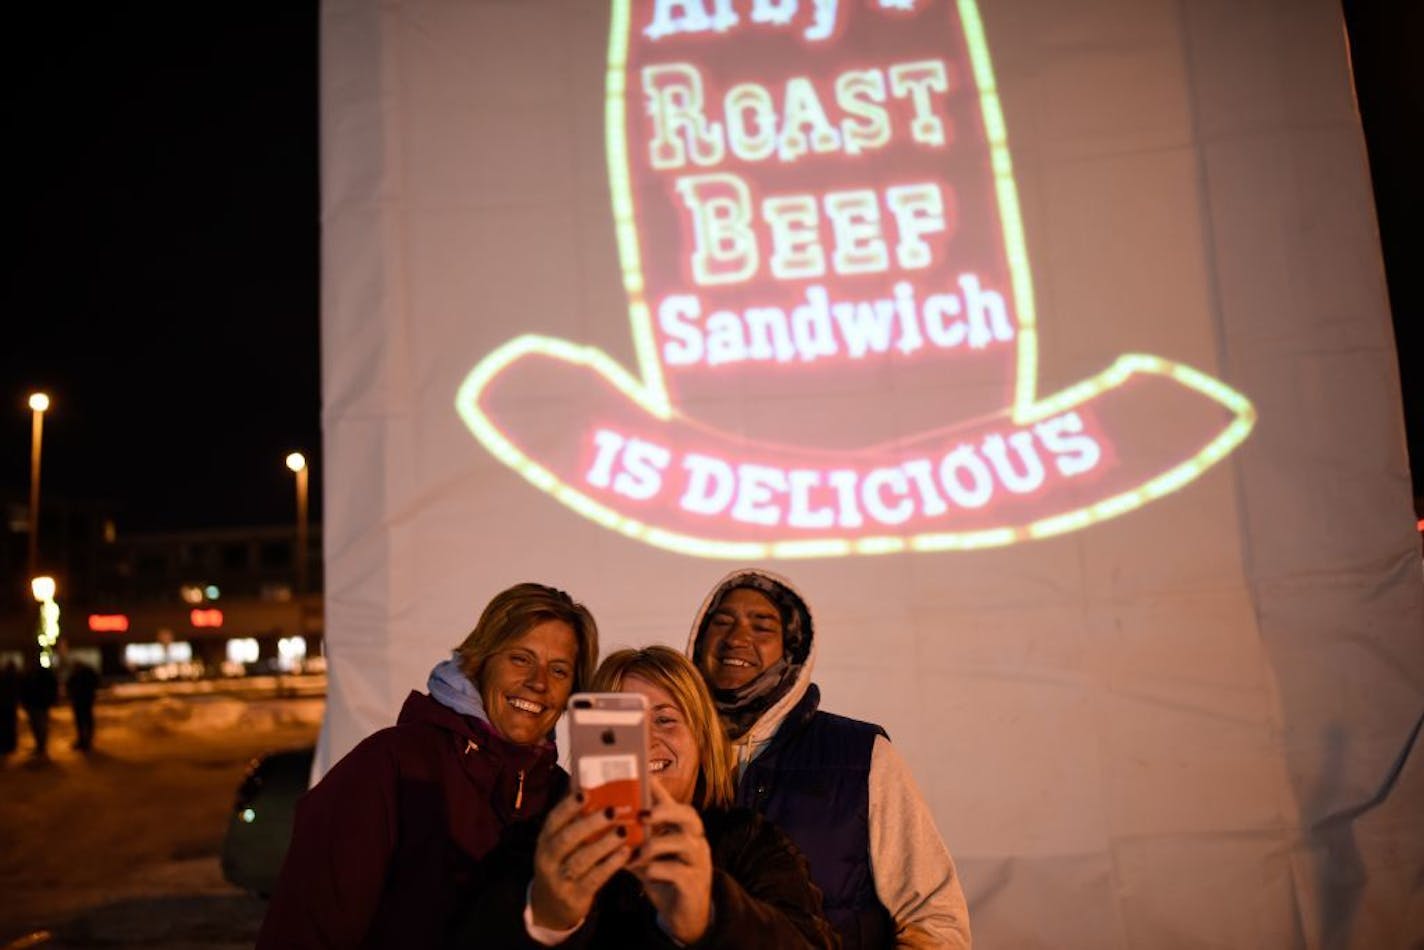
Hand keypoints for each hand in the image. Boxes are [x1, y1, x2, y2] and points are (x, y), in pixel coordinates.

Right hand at [529, 791, 632, 930]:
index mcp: (544, 840)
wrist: (551, 906)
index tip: (586, 792)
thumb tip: (590, 784)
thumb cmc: (563, 862)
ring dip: (604, 844)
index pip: (553, 820)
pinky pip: (595, 878)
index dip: (568, 806)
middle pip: (567, 838)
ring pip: (582, 859)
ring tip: (624, 830)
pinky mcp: (576, 896)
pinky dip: (611, 864)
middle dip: (591, 823)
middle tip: (613, 810)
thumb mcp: (559, 843)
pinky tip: (626, 852)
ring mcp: (560, 880)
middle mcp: (548, 859)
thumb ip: (573, 821)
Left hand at [626, 778, 712, 944]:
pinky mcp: (694, 884)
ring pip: (684, 842)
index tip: (642, 775)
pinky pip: (678, 871)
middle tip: (642, 815)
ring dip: (655, 844)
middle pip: (689, 815)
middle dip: (665, 811)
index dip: (659, 789)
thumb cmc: (663, 878)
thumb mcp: (647, 856)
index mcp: (682, 830)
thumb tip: (601, 824)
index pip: (672, 802)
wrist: (684, 916)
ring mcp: (697, 862)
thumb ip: (631, 840)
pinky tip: (642, 871)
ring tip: (635, 852)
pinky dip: (656, 870)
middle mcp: (694, 841)